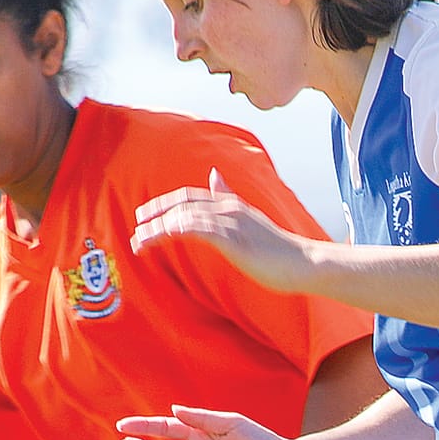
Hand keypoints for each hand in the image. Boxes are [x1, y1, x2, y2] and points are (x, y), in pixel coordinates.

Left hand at [130, 171, 311, 292]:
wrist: (304, 263)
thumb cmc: (278, 250)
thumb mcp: (250, 220)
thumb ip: (230, 199)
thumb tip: (215, 176)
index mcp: (231, 204)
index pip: (190, 197)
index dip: (164, 203)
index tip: (143, 215)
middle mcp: (229, 208)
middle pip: (183, 204)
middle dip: (155, 215)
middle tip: (134, 229)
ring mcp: (232, 223)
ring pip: (187, 218)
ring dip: (159, 229)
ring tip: (139, 242)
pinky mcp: (235, 241)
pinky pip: (202, 230)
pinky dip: (181, 229)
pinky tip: (165, 235)